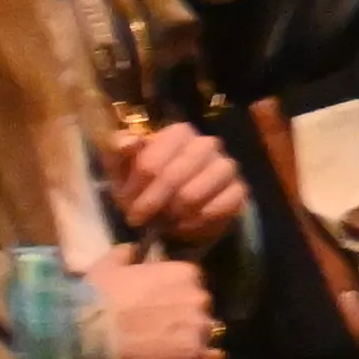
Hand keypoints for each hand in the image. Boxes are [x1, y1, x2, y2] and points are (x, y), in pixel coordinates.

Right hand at [86, 252, 215, 358]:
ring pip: (207, 331)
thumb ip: (126, 254)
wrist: (86, 333)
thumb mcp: (108, 266)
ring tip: (168, 346)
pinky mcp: (195, 353)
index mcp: (185, 272)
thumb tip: (134, 249)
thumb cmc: (95, 297)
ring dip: (193, 337)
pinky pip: (213, 357)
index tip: (160, 304)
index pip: (192, 283)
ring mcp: (200, 326)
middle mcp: (200, 297)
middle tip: (161, 327)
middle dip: (186, 315)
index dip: (176, 295)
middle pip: (201, 307)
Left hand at [105, 124, 245, 251]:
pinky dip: (197, 222)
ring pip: (196, 193)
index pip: (152, 162)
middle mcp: (207, 144)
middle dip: (153, 202)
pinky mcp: (240, 190)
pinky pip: (218, 209)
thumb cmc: (143, 185)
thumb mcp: (121, 168)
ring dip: (175, 212)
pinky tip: (185, 224)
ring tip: (165, 219)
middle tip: (140, 219)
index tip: (126, 205)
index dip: (136, 188)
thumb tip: (129, 142)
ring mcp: (227, 166)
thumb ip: (118, 151)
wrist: (173, 209)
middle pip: (174, 177)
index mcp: (178, 133)